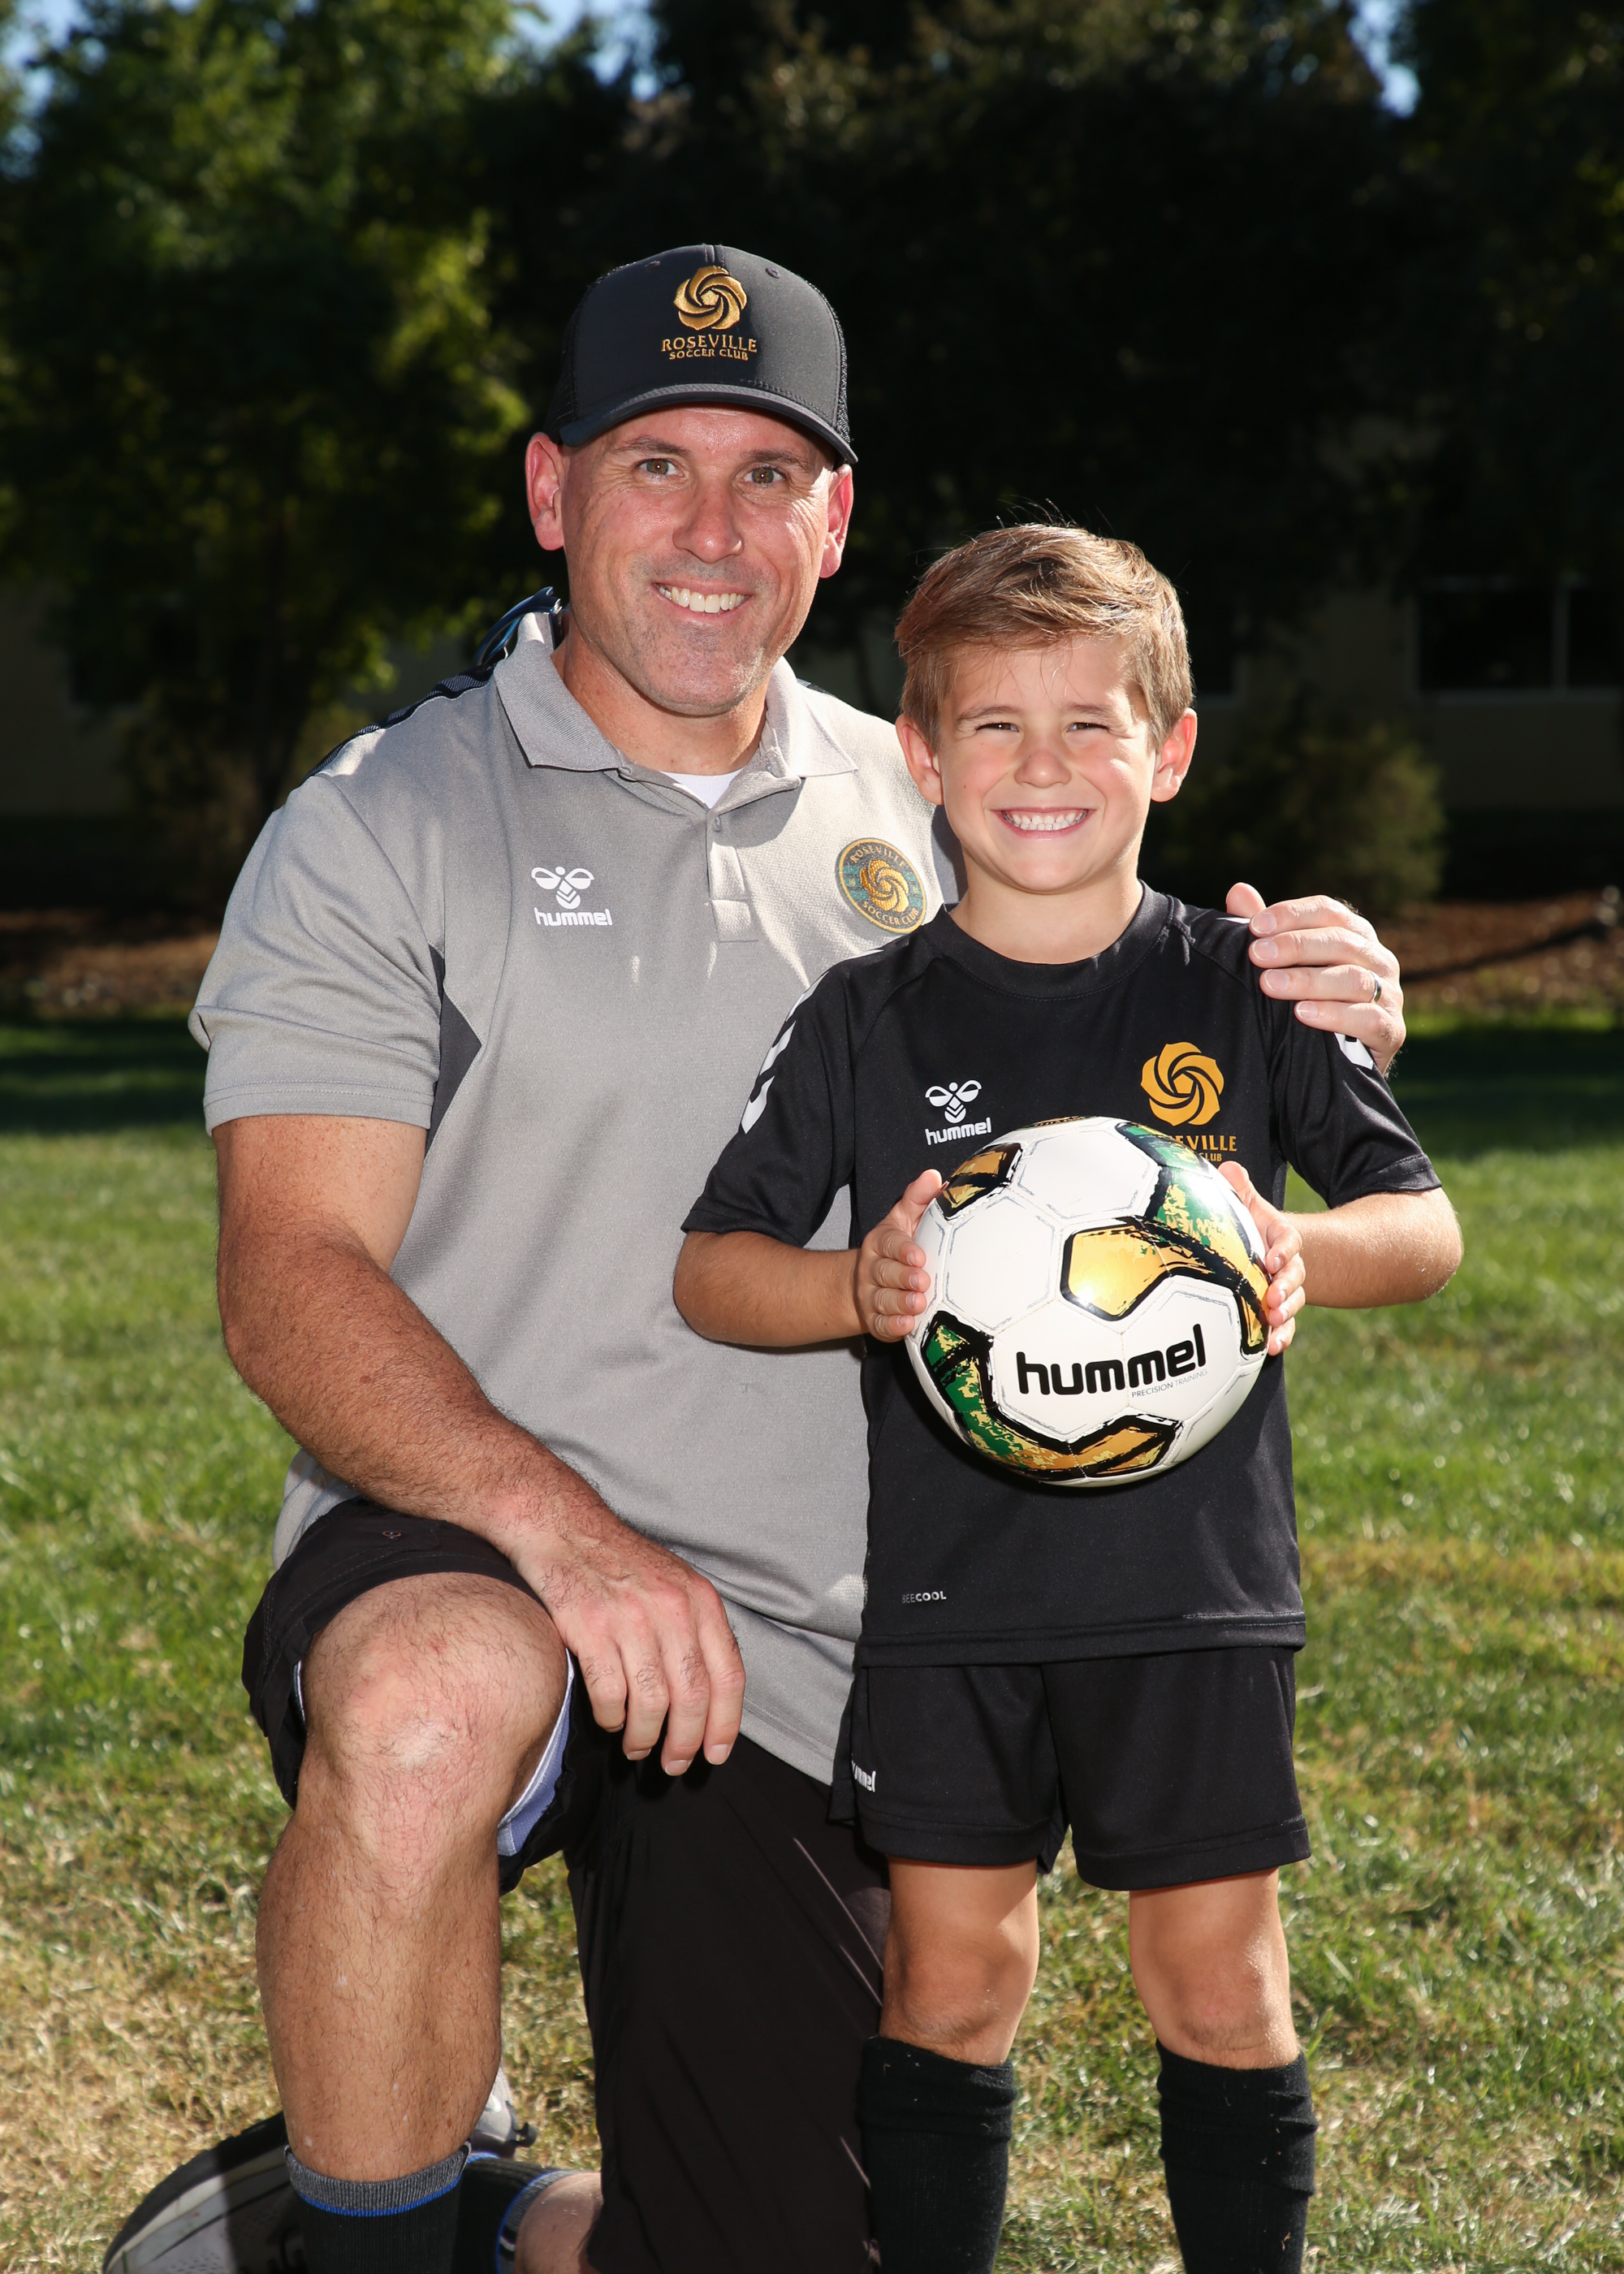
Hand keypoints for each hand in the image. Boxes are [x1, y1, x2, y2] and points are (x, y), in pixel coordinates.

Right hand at [519, 1489, 746, 1778]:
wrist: (565, 1528)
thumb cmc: (621, 1563)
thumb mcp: (675, 1583)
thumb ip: (696, 1630)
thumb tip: (711, 1694)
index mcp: (700, 1601)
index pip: (728, 1675)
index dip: (725, 1723)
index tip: (716, 1753)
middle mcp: (672, 1609)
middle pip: (692, 1697)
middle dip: (685, 1742)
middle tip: (674, 1764)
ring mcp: (630, 1618)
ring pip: (652, 1702)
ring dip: (646, 1737)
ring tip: (637, 1747)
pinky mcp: (589, 1628)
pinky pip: (610, 1694)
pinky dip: (611, 1718)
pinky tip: (610, 1720)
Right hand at [854, 1170, 943, 1340]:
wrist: (867, 1283)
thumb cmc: (897, 1249)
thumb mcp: (904, 1221)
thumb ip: (918, 1199)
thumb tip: (934, 1177)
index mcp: (880, 1242)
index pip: (889, 1243)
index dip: (903, 1250)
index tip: (919, 1255)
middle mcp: (871, 1269)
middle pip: (884, 1273)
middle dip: (903, 1277)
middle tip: (922, 1281)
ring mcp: (871, 1296)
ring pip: (882, 1300)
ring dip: (900, 1303)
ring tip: (918, 1304)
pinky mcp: (874, 1320)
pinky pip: (881, 1325)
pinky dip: (893, 1326)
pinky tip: (907, 1325)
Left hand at [1218, 1161, 1303, 1356]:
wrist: (1262, 1254)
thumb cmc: (1250, 1228)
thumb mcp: (1247, 1207)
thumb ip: (1241, 1191)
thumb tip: (1229, 1168)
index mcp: (1281, 1238)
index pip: (1288, 1240)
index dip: (1283, 1250)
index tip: (1271, 1259)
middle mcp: (1288, 1265)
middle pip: (1294, 1275)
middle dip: (1285, 1287)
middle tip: (1272, 1297)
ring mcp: (1285, 1290)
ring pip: (1292, 1303)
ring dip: (1284, 1314)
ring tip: (1272, 1323)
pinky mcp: (1278, 1312)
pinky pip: (1285, 1326)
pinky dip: (1281, 1337)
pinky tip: (1271, 1348)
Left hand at [1227, 883, 1405, 1074]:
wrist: (1332, 1068)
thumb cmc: (1305, 1006)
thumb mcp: (1283, 969)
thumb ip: (1266, 933)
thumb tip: (1238, 890)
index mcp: (1354, 937)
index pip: (1328, 912)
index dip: (1293, 914)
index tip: (1255, 926)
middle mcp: (1378, 960)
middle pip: (1341, 942)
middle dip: (1295, 946)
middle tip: (1257, 955)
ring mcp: (1390, 995)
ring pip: (1353, 979)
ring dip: (1308, 980)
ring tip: (1270, 985)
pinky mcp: (1392, 1032)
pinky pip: (1368, 1019)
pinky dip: (1334, 1015)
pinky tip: (1302, 1014)